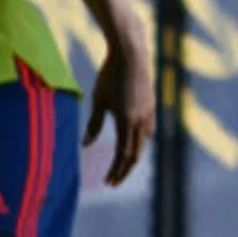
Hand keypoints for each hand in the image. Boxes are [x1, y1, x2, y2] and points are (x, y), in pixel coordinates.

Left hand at [83, 21, 155, 185]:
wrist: (131, 53)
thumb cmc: (110, 75)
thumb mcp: (98, 100)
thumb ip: (93, 124)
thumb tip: (85, 146)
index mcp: (126, 121)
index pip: (122, 155)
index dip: (115, 171)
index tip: (107, 183)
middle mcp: (141, 120)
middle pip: (135, 154)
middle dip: (124, 170)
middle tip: (114, 181)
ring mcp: (149, 112)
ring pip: (143, 143)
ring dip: (133, 156)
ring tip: (122, 164)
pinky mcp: (152, 105)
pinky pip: (147, 130)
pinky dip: (140, 142)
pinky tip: (134, 141)